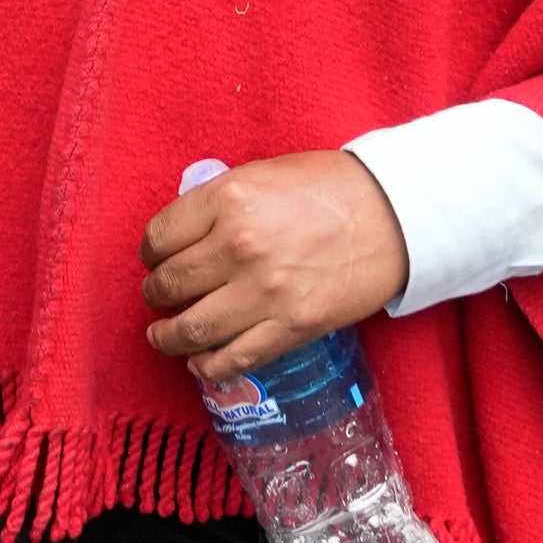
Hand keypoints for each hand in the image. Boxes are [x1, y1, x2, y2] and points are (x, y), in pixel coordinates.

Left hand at [138, 150, 409, 379]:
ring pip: (191, 329)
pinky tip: (199, 363)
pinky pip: (233, 358)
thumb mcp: (261, 175)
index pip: (159, 238)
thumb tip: (182, 236)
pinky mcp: (290, 327)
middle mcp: (238, 247)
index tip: (154, 259)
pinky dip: (208, 366)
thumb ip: (218, 204)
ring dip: (168, 337)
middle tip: (158, 296)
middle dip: (155, 294)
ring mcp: (264, 291)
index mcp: (228, 199)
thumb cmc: (329, 187)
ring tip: (163, 336)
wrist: (392, 215)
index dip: (150, 254)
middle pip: (169, 284)